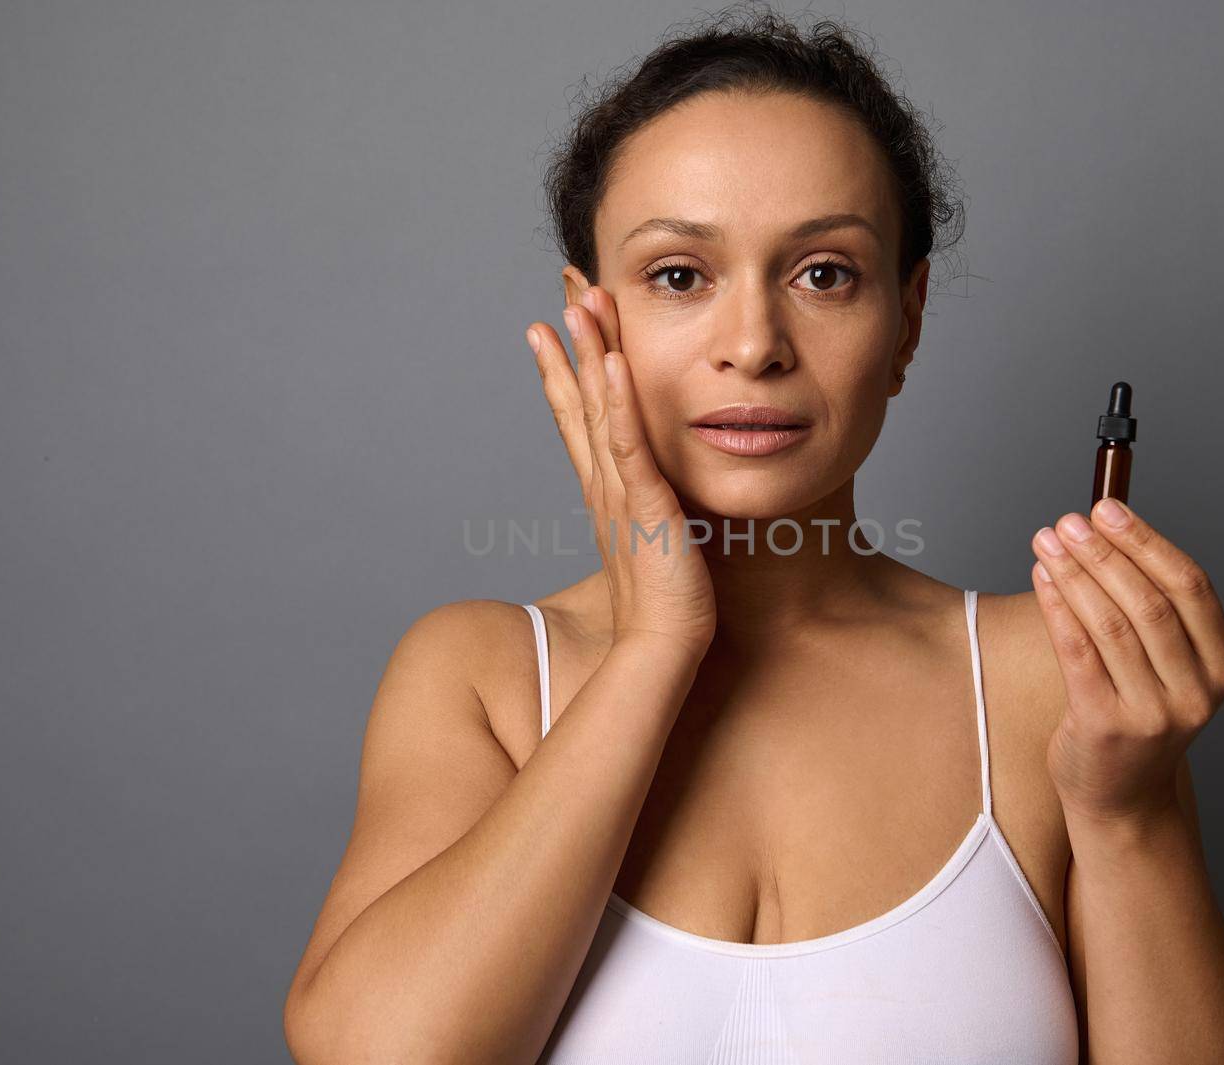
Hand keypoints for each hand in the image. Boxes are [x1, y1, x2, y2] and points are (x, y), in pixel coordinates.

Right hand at [526, 287, 716, 654]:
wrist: (663, 646)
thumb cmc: (668, 603)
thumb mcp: (660, 537)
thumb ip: (655, 506)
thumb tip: (663, 490)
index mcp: (607, 488)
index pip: (580, 415)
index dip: (566, 367)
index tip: (555, 321)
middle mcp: (604, 482)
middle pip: (579, 398)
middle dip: (570, 341)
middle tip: (561, 286)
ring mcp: (620, 491)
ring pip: (597, 410)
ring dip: (586, 353)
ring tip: (576, 301)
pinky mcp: (644, 504)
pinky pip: (630, 443)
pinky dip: (618, 402)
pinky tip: (612, 361)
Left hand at [1029, 498, 1223, 828]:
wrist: (1123, 797)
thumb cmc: (1136, 716)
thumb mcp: (1165, 667)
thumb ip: (1150, 608)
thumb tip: (1106, 531)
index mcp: (1221, 666)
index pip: (1192, 587)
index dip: (1148, 542)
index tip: (1109, 509)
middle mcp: (1196, 691)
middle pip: (1150, 602)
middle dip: (1106, 552)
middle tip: (1070, 520)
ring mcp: (1154, 713)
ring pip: (1111, 624)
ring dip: (1076, 573)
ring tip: (1048, 540)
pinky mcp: (1106, 726)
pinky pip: (1079, 652)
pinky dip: (1058, 607)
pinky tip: (1042, 578)